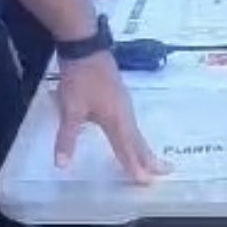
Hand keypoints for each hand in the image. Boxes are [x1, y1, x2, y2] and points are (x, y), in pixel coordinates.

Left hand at [54, 51, 170, 183]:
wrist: (85, 45)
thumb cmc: (80, 77)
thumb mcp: (70, 108)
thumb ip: (68, 137)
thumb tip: (62, 164)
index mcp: (115, 117)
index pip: (126, 147)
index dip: (134, 165)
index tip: (146, 181)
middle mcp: (124, 112)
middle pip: (138, 140)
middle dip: (149, 158)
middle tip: (165, 172)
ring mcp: (123, 102)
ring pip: (136, 131)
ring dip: (143, 148)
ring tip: (151, 162)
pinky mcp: (119, 96)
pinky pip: (131, 123)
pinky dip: (135, 136)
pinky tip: (132, 137)